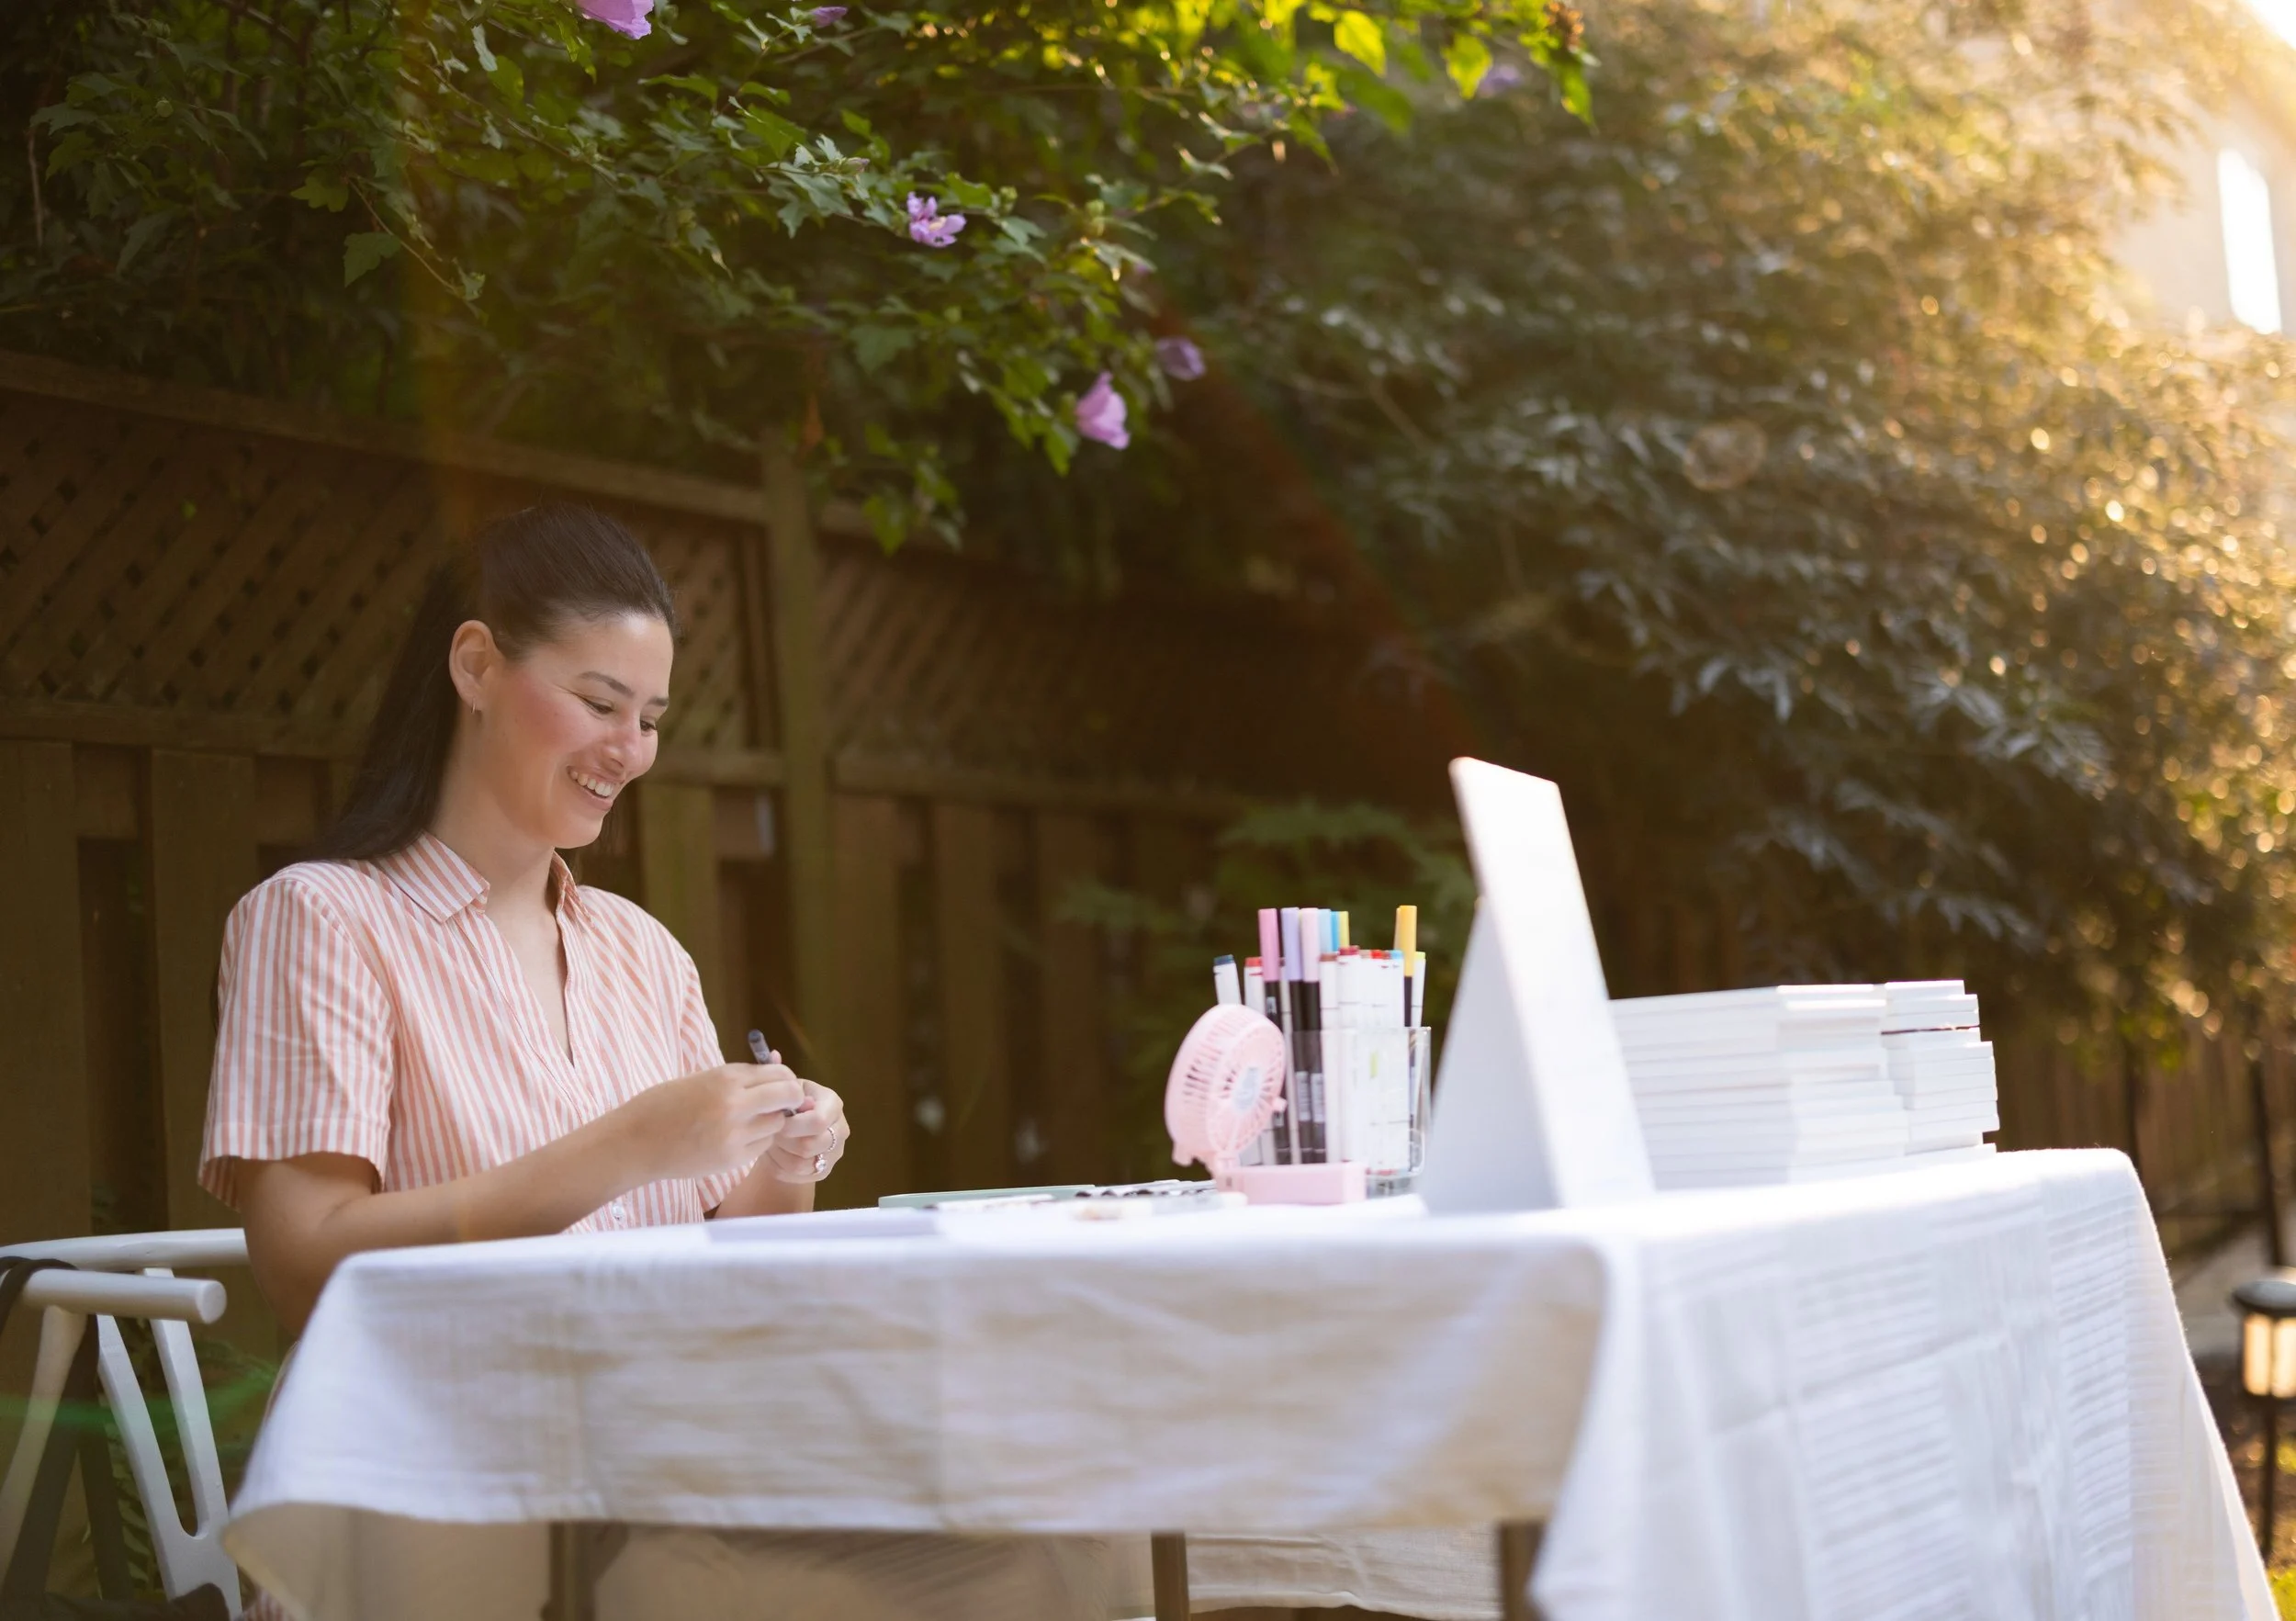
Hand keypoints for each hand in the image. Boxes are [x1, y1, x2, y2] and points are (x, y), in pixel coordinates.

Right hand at [619, 1064, 805, 1182]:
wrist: (635, 1142)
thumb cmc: (663, 1105)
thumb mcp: (701, 1079)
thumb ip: (740, 1076)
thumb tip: (777, 1062)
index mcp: (725, 1078)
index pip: (779, 1073)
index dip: (784, 1079)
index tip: (780, 1085)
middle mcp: (734, 1104)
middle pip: (789, 1096)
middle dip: (789, 1099)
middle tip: (780, 1104)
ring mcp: (734, 1134)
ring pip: (778, 1124)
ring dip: (771, 1121)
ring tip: (749, 1122)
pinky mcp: (731, 1159)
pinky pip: (762, 1146)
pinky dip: (757, 1141)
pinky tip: (737, 1138)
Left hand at [763, 1079, 849, 1183]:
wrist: (790, 1126)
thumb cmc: (789, 1103)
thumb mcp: (788, 1092)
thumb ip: (788, 1095)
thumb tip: (786, 1107)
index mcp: (833, 1104)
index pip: (818, 1121)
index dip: (792, 1125)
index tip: (775, 1121)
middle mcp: (840, 1129)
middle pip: (809, 1145)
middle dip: (783, 1141)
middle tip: (769, 1133)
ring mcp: (834, 1153)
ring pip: (801, 1164)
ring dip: (779, 1154)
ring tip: (770, 1143)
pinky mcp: (824, 1171)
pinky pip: (797, 1176)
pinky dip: (779, 1167)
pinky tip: (774, 1155)